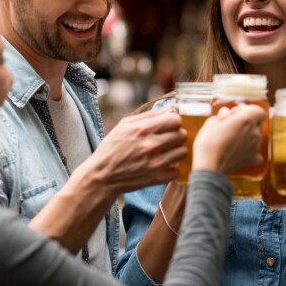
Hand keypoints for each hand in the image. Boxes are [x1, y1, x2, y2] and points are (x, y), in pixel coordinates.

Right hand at [70, 108, 185, 196]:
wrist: (102, 176)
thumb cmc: (112, 148)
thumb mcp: (124, 125)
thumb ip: (149, 115)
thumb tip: (170, 108)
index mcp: (142, 129)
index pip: (175, 119)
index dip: (174, 122)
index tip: (170, 125)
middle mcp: (151, 145)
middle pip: (182, 135)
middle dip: (177, 135)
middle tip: (169, 139)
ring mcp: (155, 163)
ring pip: (182, 152)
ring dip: (176, 151)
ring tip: (166, 152)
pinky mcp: (156, 178)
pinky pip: (177, 170)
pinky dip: (171, 168)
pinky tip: (163, 166)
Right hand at [193, 105, 264, 174]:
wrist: (209, 165)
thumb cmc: (208, 141)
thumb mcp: (213, 120)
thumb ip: (225, 115)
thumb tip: (228, 116)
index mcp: (247, 119)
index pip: (258, 110)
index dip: (247, 110)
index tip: (236, 114)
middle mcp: (255, 132)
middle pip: (256, 123)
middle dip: (245, 122)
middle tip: (229, 126)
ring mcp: (255, 146)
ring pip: (255, 136)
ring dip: (246, 135)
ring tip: (229, 140)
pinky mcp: (252, 158)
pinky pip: (256, 153)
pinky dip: (250, 151)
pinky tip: (240, 151)